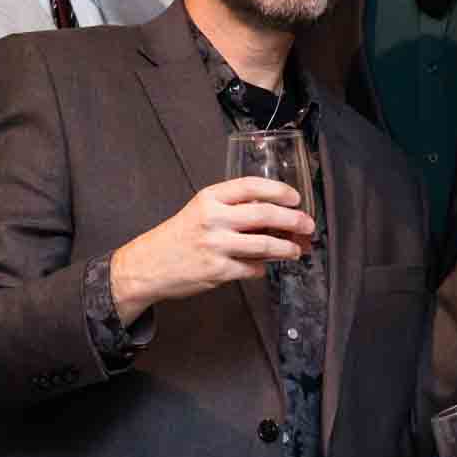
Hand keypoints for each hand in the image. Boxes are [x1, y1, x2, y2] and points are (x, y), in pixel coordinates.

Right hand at [109, 177, 313, 323]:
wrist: (149, 265)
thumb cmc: (179, 236)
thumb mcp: (201, 210)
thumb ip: (232, 209)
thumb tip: (274, 213)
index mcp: (210, 198)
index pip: (251, 186)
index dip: (279, 190)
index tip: (296, 197)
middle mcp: (213, 218)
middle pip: (265, 214)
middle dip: (293, 220)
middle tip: (308, 225)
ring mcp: (216, 245)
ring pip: (264, 245)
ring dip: (286, 248)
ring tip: (296, 250)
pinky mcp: (218, 271)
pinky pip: (252, 268)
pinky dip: (262, 268)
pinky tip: (263, 266)